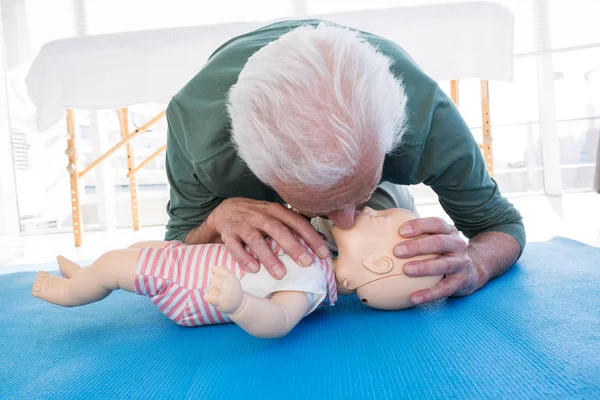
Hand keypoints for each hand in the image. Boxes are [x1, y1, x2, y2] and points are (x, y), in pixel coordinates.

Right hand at [207, 198, 329, 278]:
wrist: (225, 209)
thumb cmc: (257, 216)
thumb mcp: (276, 215)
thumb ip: (296, 225)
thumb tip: (323, 239)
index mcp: (275, 210)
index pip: (296, 222)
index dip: (311, 237)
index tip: (323, 254)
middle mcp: (259, 215)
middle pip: (278, 230)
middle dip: (293, 246)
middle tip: (306, 263)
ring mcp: (243, 224)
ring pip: (256, 240)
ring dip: (269, 257)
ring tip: (280, 274)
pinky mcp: (228, 233)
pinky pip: (234, 247)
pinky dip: (244, 258)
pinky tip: (254, 270)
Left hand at [394, 217, 483, 304]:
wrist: (470, 272)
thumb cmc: (442, 253)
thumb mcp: (435, 239)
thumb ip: (416, 234)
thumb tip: (381, 224)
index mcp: (449, 232)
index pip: (436, 224)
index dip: (419, 225)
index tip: (400, 231)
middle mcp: (457, 245)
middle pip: (439, 242)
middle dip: (418, 246)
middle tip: (397, 251)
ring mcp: (461, 263)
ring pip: (444, 264)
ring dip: (424, 267)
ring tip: (406, 270)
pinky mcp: (461, 282)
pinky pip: (444, 289)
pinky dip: (429, 294)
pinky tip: (413, 298)